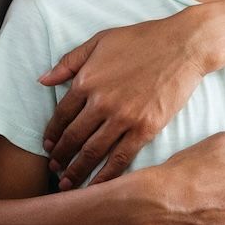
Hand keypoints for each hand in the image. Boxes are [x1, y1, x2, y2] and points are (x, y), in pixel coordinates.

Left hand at [39, 12, 211, 186]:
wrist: (183, 45)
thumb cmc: (141, 39)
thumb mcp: (99, 41)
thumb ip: (69, 62)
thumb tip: (42, 80)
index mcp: (86, 81)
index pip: (61, 116)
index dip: (51, 134)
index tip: (47, 147)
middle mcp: (101, 103)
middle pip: (73, 138)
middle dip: (60, 157)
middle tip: (54, 169)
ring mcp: (124, 118)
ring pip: (93, 152)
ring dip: (77, 170)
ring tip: (67, 183)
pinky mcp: (146, 129)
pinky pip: (121, 158)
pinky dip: (106, 175)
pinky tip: (97, 186)